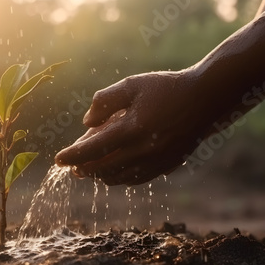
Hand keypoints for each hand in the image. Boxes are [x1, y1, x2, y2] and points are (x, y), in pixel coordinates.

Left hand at [55, 70, 212, 184]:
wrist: (207, 99)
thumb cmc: (166, 88)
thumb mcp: (132, 85)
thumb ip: (104, 101)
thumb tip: (86, 123)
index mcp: (132, 129)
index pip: (92, 149)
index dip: (72, 156)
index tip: (58, 159)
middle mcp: (143, 151)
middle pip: (102, 169)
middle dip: (83, 169)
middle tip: (71, 167)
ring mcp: (156, 162)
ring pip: (119, 178)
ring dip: (100, 175)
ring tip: (89, 169)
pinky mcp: (166, 166)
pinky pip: (136, 179)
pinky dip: (119, 177)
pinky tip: (113, 171)